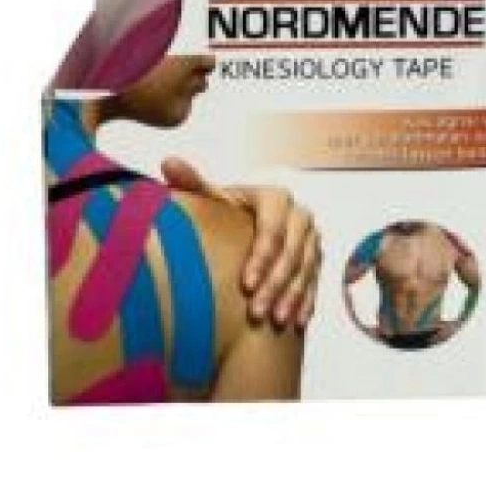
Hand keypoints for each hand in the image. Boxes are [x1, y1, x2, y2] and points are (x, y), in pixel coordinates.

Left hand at [160, 157, 321, 328]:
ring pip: (306, 269)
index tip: (245, 284)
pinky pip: (316, 282)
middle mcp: (298, 217)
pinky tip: (294, 322)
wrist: (243, 226)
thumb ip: (193, 183)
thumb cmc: (225, 213)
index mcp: (275, 198)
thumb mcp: (211, 199)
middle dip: (275, 283)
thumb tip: (169, 162)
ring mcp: (310, 240)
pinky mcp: (316, 260)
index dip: (262, 256)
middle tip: (256, 311)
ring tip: (274, 321)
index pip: (273, 227)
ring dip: (292, 296)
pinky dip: (305, 302)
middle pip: (293, 252)